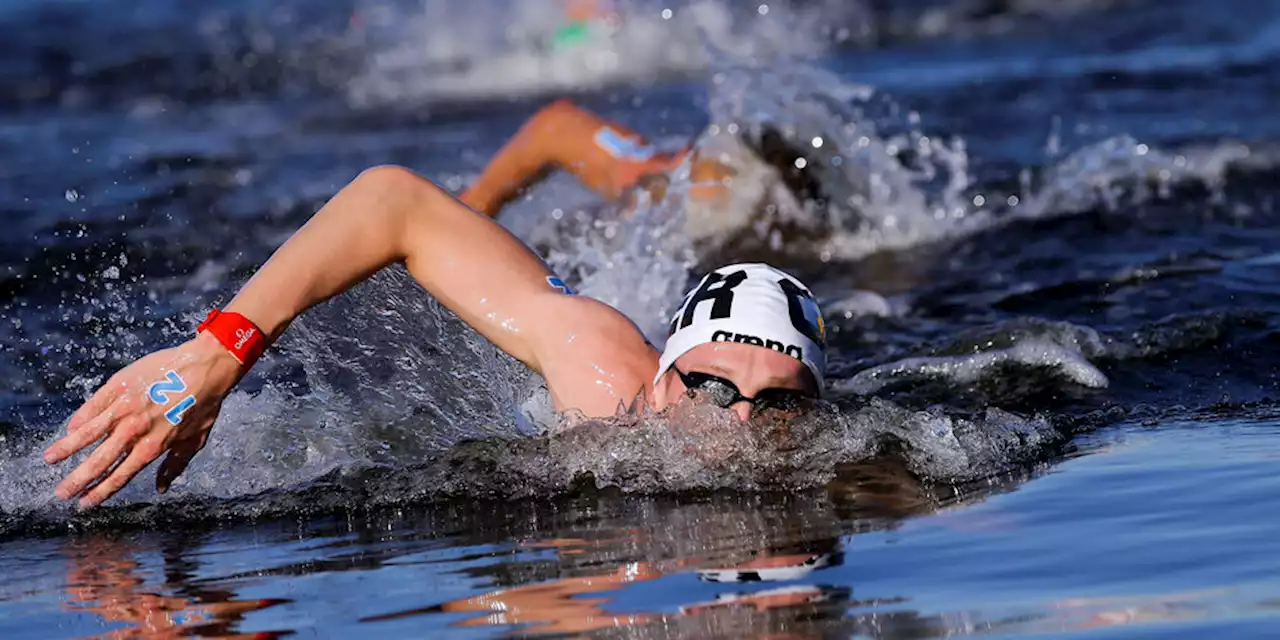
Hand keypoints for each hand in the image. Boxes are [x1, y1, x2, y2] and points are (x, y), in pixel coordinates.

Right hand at [44, 332, 243, 507]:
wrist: (205, 366)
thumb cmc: (205, 405)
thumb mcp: (195, 440)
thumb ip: (175, 465)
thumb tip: (161, 489)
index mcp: (153, 446)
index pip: (119, 476)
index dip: (100, 492)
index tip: (84, 504)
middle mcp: (134, 430)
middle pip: (98, 461)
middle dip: (77, 480)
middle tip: (60, 493)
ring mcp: (124, 407)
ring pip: (87, 433)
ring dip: (66, 449)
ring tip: (49, 460)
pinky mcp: (118, 386)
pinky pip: (93, 406)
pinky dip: (80, 419)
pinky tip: (70, 430)